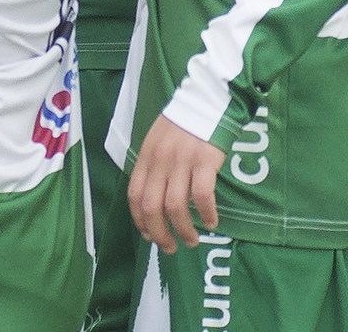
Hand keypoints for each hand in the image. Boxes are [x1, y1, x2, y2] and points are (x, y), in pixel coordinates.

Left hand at [127, 114, 221, 251]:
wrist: (206, 98)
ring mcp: (182, 161)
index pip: (135, 195)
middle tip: (170, 248)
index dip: (140, 220)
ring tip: (192, 240)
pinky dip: (207, 214)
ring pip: (176, 206)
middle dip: (160, 234)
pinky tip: (212, 222)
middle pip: (153, 207)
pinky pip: (203, 196)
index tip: (150, 236)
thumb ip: (153, 165)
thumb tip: (153, 198)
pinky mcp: (205, 161)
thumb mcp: (157, 140)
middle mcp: (160, 161)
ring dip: (183, 230)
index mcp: (146, 156)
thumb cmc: (183, 122)